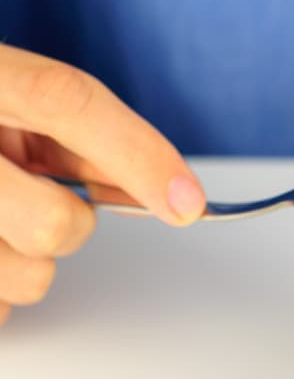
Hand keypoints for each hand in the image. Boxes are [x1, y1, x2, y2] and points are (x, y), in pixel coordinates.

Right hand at [0, 44, 205, 325]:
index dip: (138, 151)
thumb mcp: (7, 102)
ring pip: (27, 279)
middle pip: (55, 224)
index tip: (191, 204)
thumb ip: (81, 135)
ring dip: (21, 263)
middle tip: (30, 199)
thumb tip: (167, 191)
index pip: (64, 99)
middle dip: (65, 223)